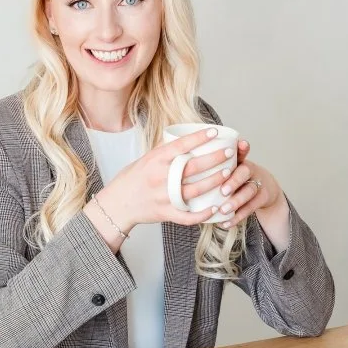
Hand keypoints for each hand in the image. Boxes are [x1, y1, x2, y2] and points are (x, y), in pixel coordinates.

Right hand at [84, 127, 235, 244]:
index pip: (180, 146)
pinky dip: (203, 213)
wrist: (117, 204)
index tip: (215, 132)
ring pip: (195, 190)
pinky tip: (216, 207)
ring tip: (228, 174)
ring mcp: (163, 197)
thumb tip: (186, 138)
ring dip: (214, 182)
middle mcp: (160, 177)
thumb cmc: (132, 179)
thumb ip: (165, 151)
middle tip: (230, 153)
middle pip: (193, 167)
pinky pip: (187, 215)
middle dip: (215, 159)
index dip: (199, 138)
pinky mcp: (165, 213)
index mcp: (155, 160)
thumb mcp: (145, 159)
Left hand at [214, 140, 283, 228]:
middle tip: (223, 190)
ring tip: (223, 210)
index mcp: (239, 160)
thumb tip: (181, 161)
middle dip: (234, 180)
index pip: (240, 151)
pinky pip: (251, 208)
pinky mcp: (262, 197)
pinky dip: (238, 216)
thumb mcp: (228, 166)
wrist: (263, 189)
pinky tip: (225, 223)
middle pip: (245, 171)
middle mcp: (249, 169)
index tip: (240, 144)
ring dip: (236, 201)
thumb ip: (209, 164)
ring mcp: (257, 183)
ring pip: (249, 191)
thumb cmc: (236, 176)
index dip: (241, 148)